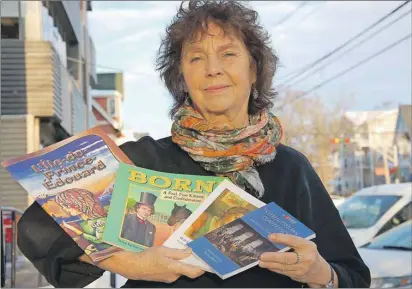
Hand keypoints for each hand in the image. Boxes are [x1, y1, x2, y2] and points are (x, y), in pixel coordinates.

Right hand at [83, 246, 204, 282]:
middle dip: (191, 262)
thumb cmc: (148, 257)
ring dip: (182, 262)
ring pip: (180, 270)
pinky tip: (172, 257)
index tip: (208, 264)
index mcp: (174, 268)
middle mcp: (173, 275)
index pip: (193, 272)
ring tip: (182, 251)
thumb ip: (178, 252)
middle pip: (187, 270)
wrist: (134, 267)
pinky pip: (173, 271)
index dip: (202, 269)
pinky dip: (175, 264)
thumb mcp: (164, 250)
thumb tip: (189, 252)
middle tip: (195, 252)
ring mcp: (168, 278)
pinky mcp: (164, 278)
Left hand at [258, 234, 335, 286]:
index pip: (293, 241)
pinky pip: (283, 271)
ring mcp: (301, 268)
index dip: (282, 238)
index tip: (271, 236)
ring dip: (270, 264)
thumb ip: (293, 241)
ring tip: (261, 262)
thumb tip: (275, 237)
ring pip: (283, 266)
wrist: (320, 271)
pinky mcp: (297, 275)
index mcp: (307, 246)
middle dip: (273, 257)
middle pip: (287, 258)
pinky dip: (274, 268)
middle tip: (262, 256)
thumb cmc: (309, 253)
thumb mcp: (305, 244)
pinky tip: (267, 266)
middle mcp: (305, 258)